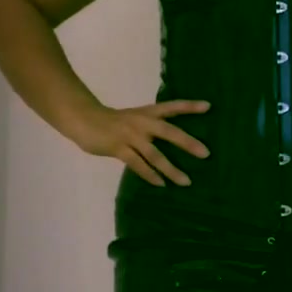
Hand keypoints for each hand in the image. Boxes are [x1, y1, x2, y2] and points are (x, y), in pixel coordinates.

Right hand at [76, 98, 211, 186]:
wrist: (83, 119)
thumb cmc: (111, 121)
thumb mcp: (133, 119)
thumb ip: (149, 128)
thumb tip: (170, 142)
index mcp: (147, 113)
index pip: (171, 107)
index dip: (189, 106)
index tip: (208, 106)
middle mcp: (141, 122)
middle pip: (168, 131)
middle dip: (187, 143)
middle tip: (206, 154)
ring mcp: (130, 136)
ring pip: (154, 154)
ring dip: (171, 169)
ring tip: (186, 181)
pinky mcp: (118, 148)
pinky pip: (137, 164)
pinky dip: (150, 175)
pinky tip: (160, 184)